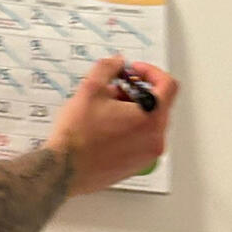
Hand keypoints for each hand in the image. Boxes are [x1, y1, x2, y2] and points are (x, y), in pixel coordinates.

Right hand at [47, 57, 177, 196]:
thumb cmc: (77, 135)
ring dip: (132, 109)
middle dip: (137, 91)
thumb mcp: (90, 89)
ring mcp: (147, 155)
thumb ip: (108, 68)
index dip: (150, 71)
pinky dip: (130, 127)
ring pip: (149, 122)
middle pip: (159, 104)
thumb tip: (117, 62)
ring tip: (105, 109)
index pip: (168, 86)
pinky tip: (105, 126)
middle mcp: (154, 139)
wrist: (63, 169)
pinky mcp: (137, 165)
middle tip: (114, 88)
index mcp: (149, 118)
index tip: (134, 71)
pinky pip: (142, 139)